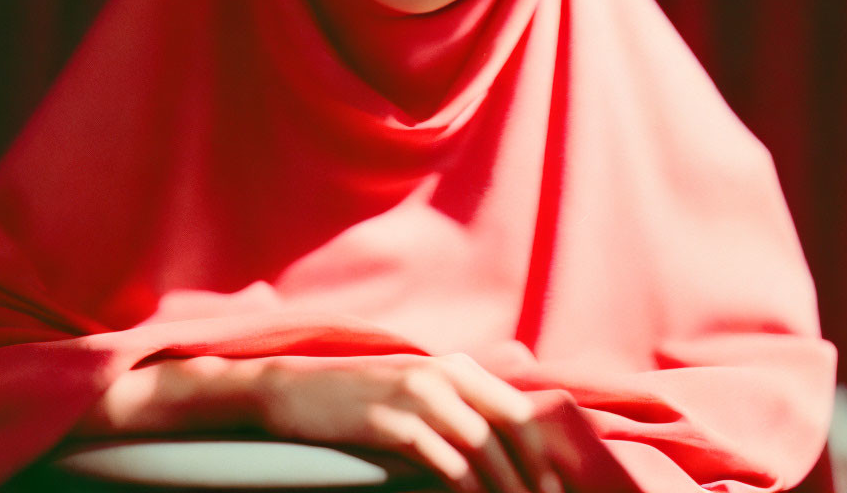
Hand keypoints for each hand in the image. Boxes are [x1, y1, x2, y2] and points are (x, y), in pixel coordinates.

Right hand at [76, 352, 562, 492]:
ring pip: (483, 446)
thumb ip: (453, 402)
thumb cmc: (354, 398)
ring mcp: (417, 395)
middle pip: (511, 426)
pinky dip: (466, 488)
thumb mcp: (410, 388)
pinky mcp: (392, 422)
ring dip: (505, 487)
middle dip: (534, 473)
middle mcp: (442, 373)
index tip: (555, 488)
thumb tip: (497, 439)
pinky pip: (444, 460)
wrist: (291, 391)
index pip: (518, 408)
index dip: (543, 452)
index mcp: (453, 365)